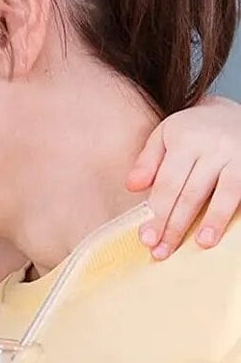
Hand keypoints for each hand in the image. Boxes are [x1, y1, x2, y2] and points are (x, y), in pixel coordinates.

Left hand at [128, 95, 240, 257]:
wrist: (231, 111)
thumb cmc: (191, 131)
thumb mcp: (164, 135)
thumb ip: (147, 161)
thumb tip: (132, 187)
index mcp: (186, 140)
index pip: (168, 184)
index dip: (157, 214)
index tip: (146, 239)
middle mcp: (215, 147)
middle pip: (192, 193)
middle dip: (176, 226)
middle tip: (162, 252)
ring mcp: (239, 156)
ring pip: (226, 193)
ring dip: (214, 220)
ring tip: (202, 244)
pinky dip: (235, 212)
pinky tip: (227, 230)